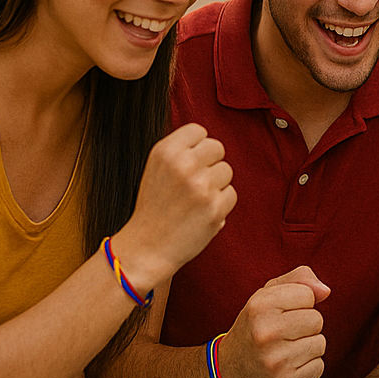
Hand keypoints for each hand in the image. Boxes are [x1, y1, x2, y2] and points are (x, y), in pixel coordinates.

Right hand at [118, 123, 235, 290]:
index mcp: (166, 151)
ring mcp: (201, 186)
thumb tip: (209, 141)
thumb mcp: (157, 169)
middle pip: (218, 148)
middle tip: (194, 182)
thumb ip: (181, 151)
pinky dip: (221, 204)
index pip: (199, 131)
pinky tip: (201, 213)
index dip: (197, 147)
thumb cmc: (154, 207)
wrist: (147, 247)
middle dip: (210, 164)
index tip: (190, 162)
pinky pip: (231, 194)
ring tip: (195, 199)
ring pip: (227, 170)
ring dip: (217, 184)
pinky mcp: (215, 207)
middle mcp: (184, 165)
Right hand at [218, 266, 330, 377]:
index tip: (282, 313)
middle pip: (317, 320)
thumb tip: (325, 291)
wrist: (229, 372)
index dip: (300, 303)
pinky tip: (287, 367)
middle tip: (284, 334)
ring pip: (320, 343)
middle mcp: (265, 333)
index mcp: (259, 306)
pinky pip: (318, 367)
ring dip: (307, 347)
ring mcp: (275, 361)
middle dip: (305, 326)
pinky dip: (307, 367)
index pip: (308, 294)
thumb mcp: (267, 295)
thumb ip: (299, 280)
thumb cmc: (256, 327)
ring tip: (284, 350)